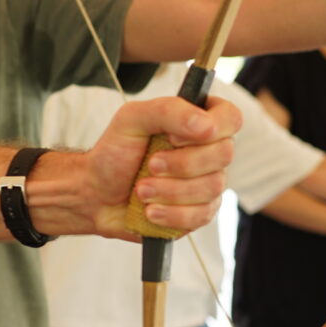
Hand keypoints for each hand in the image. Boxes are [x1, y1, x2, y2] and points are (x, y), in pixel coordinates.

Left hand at [78, 94, 239, 239]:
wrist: (95, 194)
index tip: (173, 137)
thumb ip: (168, 111)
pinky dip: (170, 213)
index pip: (230, 117)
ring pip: (213, 187)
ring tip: (141, 190)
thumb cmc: (114, 153)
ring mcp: (207, 184)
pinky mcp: (199, 213)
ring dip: (169, 190)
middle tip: (150, 165)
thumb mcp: (131, 119)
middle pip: (224, 154)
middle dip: (181, 163)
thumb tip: (206, 125)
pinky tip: (150, 210)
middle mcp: (208, 152)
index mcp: (197, 122)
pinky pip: (201, 215)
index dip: (211, 127)